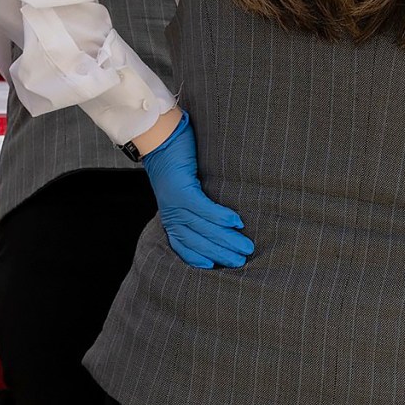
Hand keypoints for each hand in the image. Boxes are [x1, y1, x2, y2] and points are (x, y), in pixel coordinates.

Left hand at [137, 114, 253, 269]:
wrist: (159, 137)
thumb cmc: (175, 161)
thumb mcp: (182, 189)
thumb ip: (195, 206)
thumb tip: (223, 221)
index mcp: (171, 217)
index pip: (184, 246)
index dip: (200, 258)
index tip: (217, 267)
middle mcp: (171, 214)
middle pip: (198, 242)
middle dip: (221, 254)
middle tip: (241, 260)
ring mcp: (175, 203)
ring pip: (203, 229)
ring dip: (226, 239)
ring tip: (245, 246)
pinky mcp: (181, 190)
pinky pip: (202, 209)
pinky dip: (219, 217)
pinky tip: (235, 223)